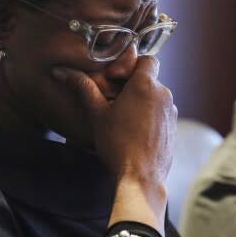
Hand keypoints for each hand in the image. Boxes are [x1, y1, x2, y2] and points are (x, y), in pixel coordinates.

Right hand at [52, 56, 176, 189]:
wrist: (141, 177)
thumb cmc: (118, 144)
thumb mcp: (96, 114)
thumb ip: (82, 88)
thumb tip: (61, 71)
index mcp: (146, 86)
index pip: (147, 59)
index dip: (131, 65)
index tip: (116, 79)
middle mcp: (164, 95)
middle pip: (150, 79)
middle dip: (133, 86)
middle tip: (113, 100)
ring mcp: (172, 112)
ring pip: (156, 97)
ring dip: (141, 102)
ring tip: (122, 118)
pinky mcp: (173, 128)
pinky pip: (161, 113)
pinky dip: (149, 116)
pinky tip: (134, 131)